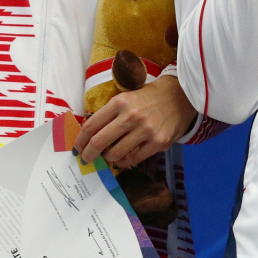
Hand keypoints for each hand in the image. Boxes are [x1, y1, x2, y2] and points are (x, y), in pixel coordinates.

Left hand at [73, 75, 196, 167]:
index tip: (77, 149)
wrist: (181, 96)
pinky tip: (125, 158)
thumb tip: (90, 136)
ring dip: (109, 158)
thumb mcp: (127, 98)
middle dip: (88, 154)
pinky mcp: (159, 142)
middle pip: (99, 142)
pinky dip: (125, 161)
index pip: (91, 126)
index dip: (80, 140)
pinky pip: (134, 159)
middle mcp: (131, 116)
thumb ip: (110, 114)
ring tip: (110, 156)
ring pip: (115, 154)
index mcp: (119, 102)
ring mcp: (146, 130)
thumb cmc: (149, 97)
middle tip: (86, 159)